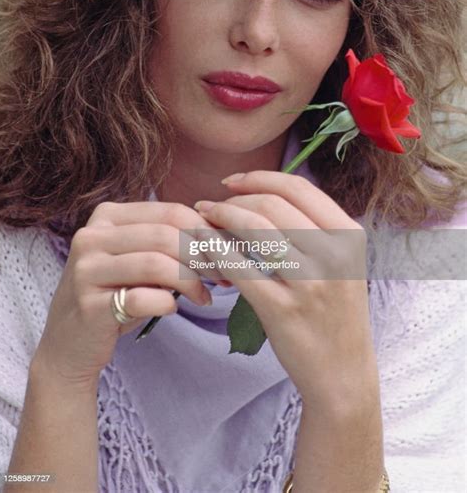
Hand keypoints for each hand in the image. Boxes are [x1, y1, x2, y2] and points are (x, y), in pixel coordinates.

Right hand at [34, 201, 224, 386]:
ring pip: (156, 264)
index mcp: (107, 216)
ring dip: (191, 282)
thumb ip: (169, 242)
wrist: (70, 344)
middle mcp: (91, 236)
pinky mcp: (89, 305)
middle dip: (203, 256)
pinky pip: (143, 298)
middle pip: (165, 235)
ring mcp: (86, 270)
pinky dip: (167, 303)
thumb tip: (223, 235)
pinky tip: (173, 309)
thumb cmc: (115, 295)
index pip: (170, 212)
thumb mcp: (138, 259)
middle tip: (223, 277)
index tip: (230, 252)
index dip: (206, 231)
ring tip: (204, 297)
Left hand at [194, 171, 377, 409]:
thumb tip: (257, 194)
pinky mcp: (282, 309)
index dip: (258, 178)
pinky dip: (214, 250)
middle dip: (232, 200)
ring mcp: (310, 282)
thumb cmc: (333, 312)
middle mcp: (334, 254)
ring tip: (202, 221)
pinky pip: (238, 266)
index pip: (297, 187)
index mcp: (349, 234)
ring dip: (219, 219)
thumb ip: (310, 227)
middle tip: (208, 205)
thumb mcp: (340, 262)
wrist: (343, 373)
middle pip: (271, 204)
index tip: (232, 183)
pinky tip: (202, 248)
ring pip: (253, 229)